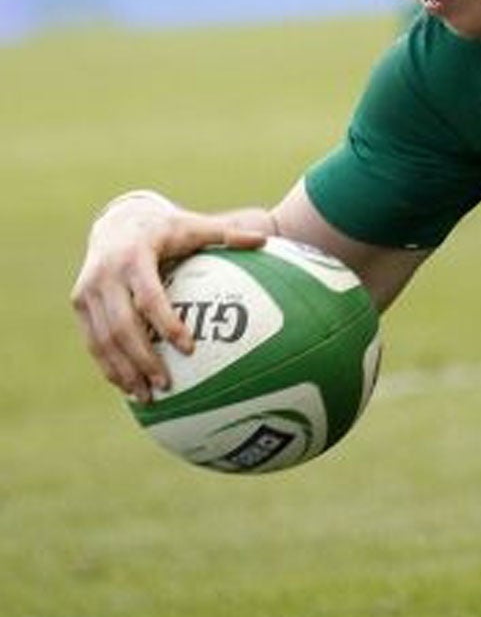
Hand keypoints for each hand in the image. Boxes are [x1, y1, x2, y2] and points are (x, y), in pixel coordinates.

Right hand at [69, 194, 268, 400]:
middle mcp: (105, 275)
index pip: (149, 297)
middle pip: (121, 326)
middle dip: (142, 358)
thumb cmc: (166, 228)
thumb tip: (266, 240)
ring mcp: (88, 291)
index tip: (188, 348)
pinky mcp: (79, 303)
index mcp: (134, 257)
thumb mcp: (195, 225)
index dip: (166, 323)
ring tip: (147, 396)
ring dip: (123, 370)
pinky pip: (92, 340)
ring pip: (102, 339)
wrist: (117, 220)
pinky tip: (127, 387)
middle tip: (167, 384)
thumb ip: (228, 234)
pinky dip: (108, 365)